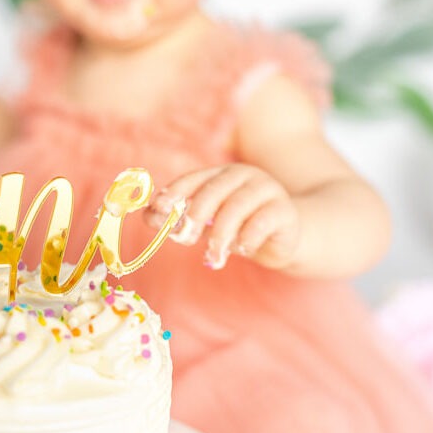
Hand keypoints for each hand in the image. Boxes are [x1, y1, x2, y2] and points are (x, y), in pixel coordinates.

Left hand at [145, 164, 300, 269]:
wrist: (284, 237)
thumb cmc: (239, 227)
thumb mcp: (209, 222)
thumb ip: (181, 217)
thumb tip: (148, 216)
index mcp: (220, 175)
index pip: (193, 179)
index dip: (174, 193)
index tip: (158, 211)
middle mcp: (243, 176)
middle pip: (214, 190)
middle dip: (195, 214)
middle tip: (185, 238)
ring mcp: (266, 190)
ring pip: (237, 206)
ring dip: (220, 234)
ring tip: (213, 256)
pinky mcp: (284, 210)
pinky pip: (262, 221)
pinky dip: (247, 237)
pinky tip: (241, 249)